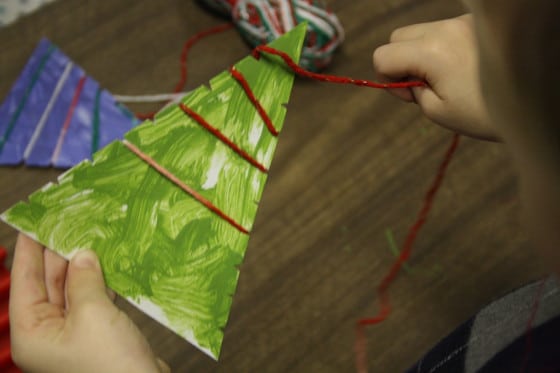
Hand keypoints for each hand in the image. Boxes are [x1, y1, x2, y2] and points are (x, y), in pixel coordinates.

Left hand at [9, 233, 169, 372]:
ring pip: (73, 290)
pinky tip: (108, 264)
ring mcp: (73, 334)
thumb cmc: (110, 363)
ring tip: (90, 236)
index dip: (29, 248)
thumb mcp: (93, 313)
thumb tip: (83, 255)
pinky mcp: (97, 334)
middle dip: (59, 252)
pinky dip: (99, 282)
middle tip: (69, 222)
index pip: (25, 280)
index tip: (36, 221)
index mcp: (32, 332)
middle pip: (48, 283)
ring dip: (83, 266)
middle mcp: (48, 333)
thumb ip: (84, 279)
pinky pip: (92, 300)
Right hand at [373, 14, 498, 140]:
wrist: (532, 103)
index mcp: (431, 51)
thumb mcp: (436, 111)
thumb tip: (406, 77)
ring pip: (422, 31)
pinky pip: (446, 31)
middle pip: (399, 36)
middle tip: (422, 85)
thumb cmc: (483, 113)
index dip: (386, 77)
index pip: (383, 55)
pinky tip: (462, 68)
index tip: (408, 93)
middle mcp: (446, 28)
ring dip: (423, 53)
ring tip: (446, 78)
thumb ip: (411, 90)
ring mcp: (463, 22)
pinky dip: (444, 48)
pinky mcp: (478, 24)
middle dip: (402, 60)